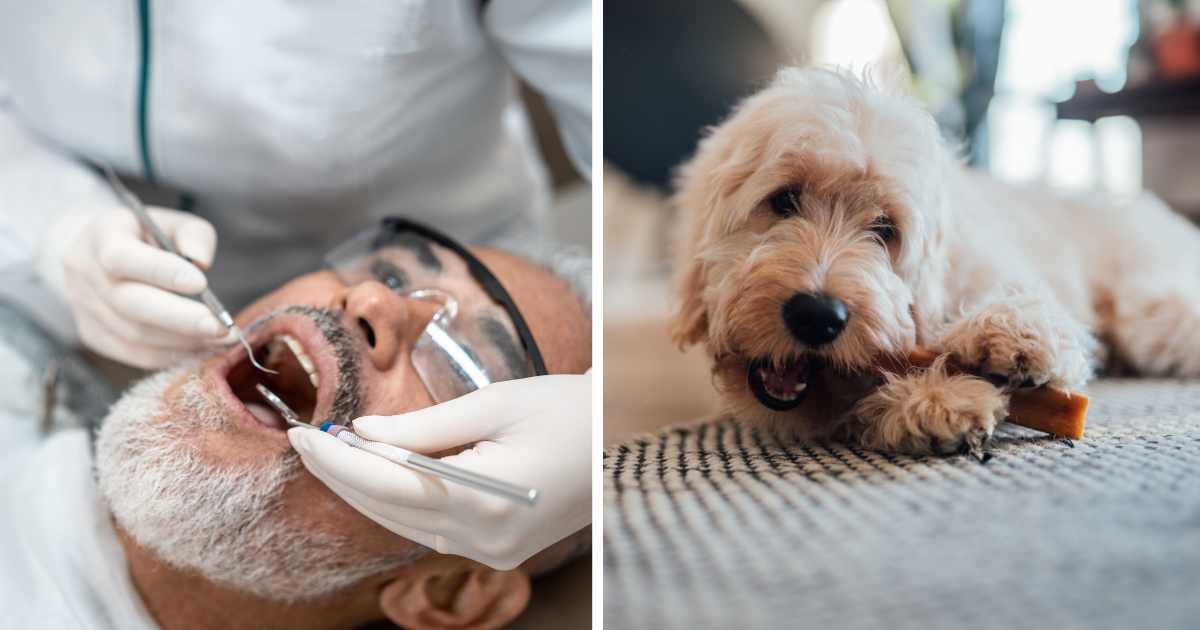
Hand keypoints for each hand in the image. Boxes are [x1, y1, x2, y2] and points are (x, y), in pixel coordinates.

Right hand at [58, 206, 224, 367]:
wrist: (97, 253)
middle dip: (180, 319)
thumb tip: (202, 261)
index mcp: (101, 236)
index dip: (162, 272)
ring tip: (219, 338)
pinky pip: (133, 353)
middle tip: (220, 327)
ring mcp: (84, 307)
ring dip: (181, 340)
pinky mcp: (92, 334)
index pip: (123, 257)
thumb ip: (192, 234)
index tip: (201, 283)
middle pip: (129, 304)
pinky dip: (170, 354)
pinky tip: (200, 348)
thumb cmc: (146, 236)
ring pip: (133, 334)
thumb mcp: (171, 222)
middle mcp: (85, 273)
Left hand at [289, 373, 591, 570]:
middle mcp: (488, 539)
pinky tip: (376, 472)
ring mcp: (493, 551)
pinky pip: (430, 527)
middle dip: (341, 475)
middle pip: (388, 510)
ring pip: (403, 524)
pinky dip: (397, 500)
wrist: (618, 438)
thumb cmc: (565, 409)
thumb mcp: (494, 404)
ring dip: (364, 489)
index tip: (301, 435)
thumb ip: (422, 427)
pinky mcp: (497, 549)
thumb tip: (362, 434)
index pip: (388, 486)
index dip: (337, 461)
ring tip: (331, 451)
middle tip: (304, 440)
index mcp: (488, 500)